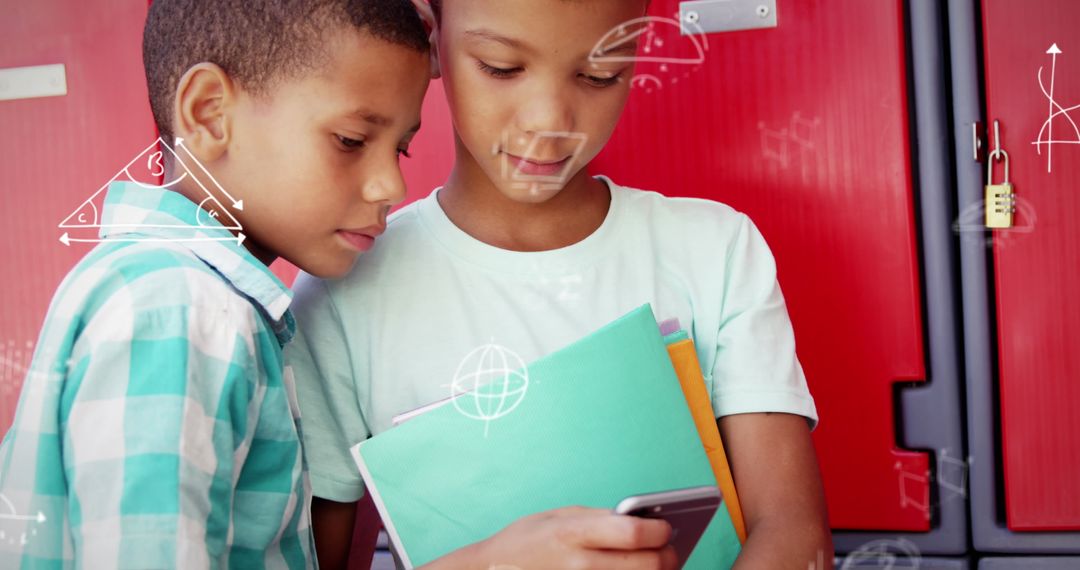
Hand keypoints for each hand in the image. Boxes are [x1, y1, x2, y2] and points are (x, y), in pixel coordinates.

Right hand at [465, 506, 677, 569]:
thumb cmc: (527, 540)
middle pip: (646, 565)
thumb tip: (641, 519)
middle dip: (667, 556)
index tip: (666, 526)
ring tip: (660, 564)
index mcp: (574, 532)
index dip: (659, 529)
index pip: (632, 532)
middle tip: (670, 549)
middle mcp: (579, 564)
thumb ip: (599, 517)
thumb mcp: (558, 515)